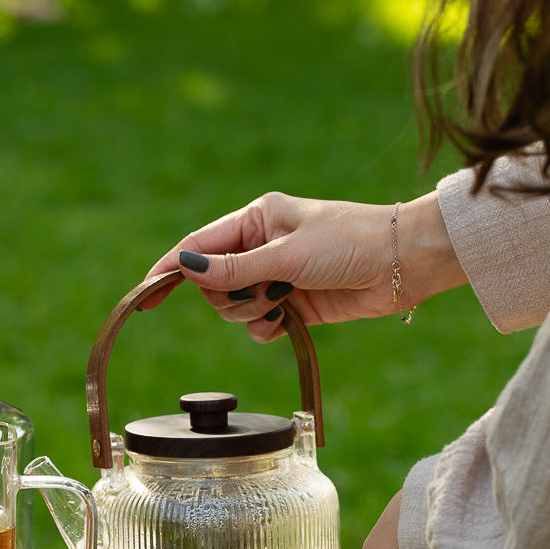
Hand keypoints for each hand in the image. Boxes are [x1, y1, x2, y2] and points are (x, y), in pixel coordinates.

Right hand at [142, 189, 464, 340]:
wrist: (404, 264)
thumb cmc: (350, 241)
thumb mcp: (287, 254)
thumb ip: (235, 267)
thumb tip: (184, 267)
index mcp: (256, 220)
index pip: (197, 246)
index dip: (168, 270)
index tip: (145, 296)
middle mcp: (261, 246)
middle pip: (213, 283)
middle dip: (230, 296)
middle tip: (262, 294)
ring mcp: (277, 275)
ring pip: (234, 306)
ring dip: (250, 313)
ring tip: (282, 304)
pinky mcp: (293, 303)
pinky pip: (258, 324)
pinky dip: (264, 329)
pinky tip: (283, 323)